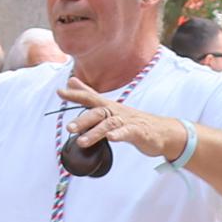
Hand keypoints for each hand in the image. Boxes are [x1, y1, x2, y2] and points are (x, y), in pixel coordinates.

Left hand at [58, 79, 185, 164]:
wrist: (161, 132)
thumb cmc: (133, 120)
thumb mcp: (110, 108)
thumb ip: (90, 95)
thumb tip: (71, 81)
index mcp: (109, 107)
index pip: (91, 98)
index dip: (76, 94)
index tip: (60, 92)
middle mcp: (117, 111)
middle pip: (99, 112)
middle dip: (83, 119)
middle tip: (69, 128)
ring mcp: (128, 121)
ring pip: (110, 124)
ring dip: (95, 132)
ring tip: (82, 141)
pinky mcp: (139, 132)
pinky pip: (128, 132)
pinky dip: (119, 135)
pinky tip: (111, 139)